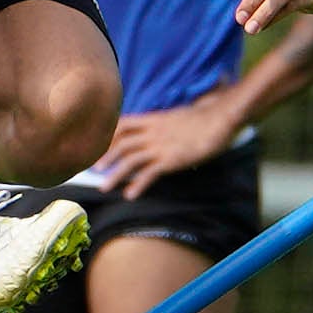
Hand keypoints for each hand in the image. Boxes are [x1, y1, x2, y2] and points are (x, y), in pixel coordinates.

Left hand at [102, 94, 243, 197]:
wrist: (219, 118)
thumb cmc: (204, 118)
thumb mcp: (177, 116)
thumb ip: (165, 123)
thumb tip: (162, 128)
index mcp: (153, 119)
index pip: (123, 124)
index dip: (108, 135)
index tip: (98, 145)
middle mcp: (152, 132)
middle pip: (121, 143)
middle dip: (105, 157)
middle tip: (92, 169)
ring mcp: (160, 146)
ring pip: (129, 160)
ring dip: (115, 174)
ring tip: (104, 187)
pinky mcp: (171, 159)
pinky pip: (149, 173)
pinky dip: (138, 185)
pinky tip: (130, 195)